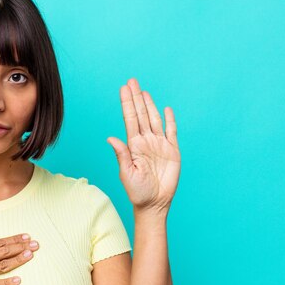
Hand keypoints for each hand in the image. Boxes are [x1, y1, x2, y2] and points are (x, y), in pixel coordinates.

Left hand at [106, 78, 180, 212]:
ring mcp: (159, 145)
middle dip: (136, 98)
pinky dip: (170, 120)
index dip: (127, 103)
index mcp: (134, 145)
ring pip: (155, 120)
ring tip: (144, 91)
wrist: (154, 204)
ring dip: (150, 105)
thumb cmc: (137, 191)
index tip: (123, 88)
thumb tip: (111, 138)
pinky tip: (166, 109)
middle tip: (132, 81)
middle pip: (141, 115)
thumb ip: (121, 155)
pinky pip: (171, 132)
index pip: (130, 119)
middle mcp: (146, 141)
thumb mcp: (127, 173)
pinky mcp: (173, 151)